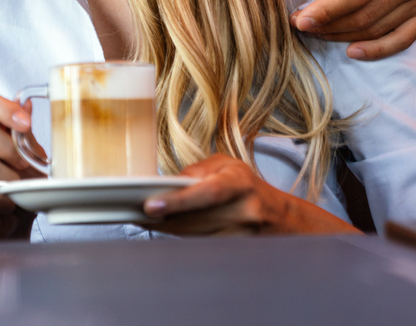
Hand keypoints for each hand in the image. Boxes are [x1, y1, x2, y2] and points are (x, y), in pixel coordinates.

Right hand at [0, 91, 43, 242]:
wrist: (7, 221)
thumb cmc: (16, 182)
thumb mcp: (28, 156)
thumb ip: (24, 133)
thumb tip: (26, 103)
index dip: (4, 108)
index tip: (26, 123)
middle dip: (7, 147)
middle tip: (23, 163)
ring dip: (8, 178)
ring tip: (17, 187)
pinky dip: (2, 201)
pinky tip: (7, 203)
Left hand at [142, 154, 357, 235]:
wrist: (281, 218)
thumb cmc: (249, 187)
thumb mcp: (227, 166)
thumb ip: (197, 171)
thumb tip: (171, 184)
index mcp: (239, 183)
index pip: (207, 193)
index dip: (178, 201)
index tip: (151, 206)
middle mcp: (242, 211)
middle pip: (194, 220)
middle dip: (161, 218)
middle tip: (134, 214)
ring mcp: (239, 235)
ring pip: (194, 235)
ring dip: (167, 229)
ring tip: (143, 220)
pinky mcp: (233, 250)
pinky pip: (200, 244)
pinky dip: (181, 237)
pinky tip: (165, 229)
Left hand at [290, 0, 415, 59]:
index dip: (328, 10)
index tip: (300, 19)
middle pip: (366, 15)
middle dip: (330, 25)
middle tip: (302, 24)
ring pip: (378, 28)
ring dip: (344, 36)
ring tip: (318, 31)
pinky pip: (403, 39)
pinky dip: (378, 50)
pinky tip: (353, 51)